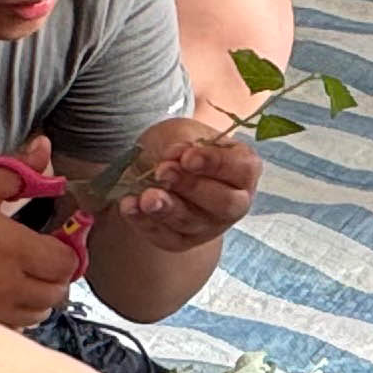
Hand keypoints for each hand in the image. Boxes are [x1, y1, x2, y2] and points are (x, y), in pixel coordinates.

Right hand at [0, 140, 87, 327]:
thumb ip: (15, 170)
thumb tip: (45, 148)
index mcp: (12, 248)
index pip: (66, 262)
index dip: (67, 250)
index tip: (53, 238)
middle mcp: (9, 285)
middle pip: (59, 291)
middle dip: (56, 273)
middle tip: (41, 256)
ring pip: (41, 312)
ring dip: (40, 294)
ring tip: (22, 275)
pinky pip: (18, 325)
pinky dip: (20, 311)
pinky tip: (3, 293)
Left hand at [107, 120, 261, 251]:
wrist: (154, 165)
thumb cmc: (179, 146)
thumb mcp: (182, 131)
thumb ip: (183, 142)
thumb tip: (175, 156)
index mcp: (242, 170)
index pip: (242, 170)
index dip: (215, 164)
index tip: (187, 157)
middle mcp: (233, 203)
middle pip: (223, 204)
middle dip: (191, 187)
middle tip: (163, 171)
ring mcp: (208, 226)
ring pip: (191, 222)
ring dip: (166, 208)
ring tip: (145, 196)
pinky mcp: (181, 240)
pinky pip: (165, 236)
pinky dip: (144, 221)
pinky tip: (129, 206)